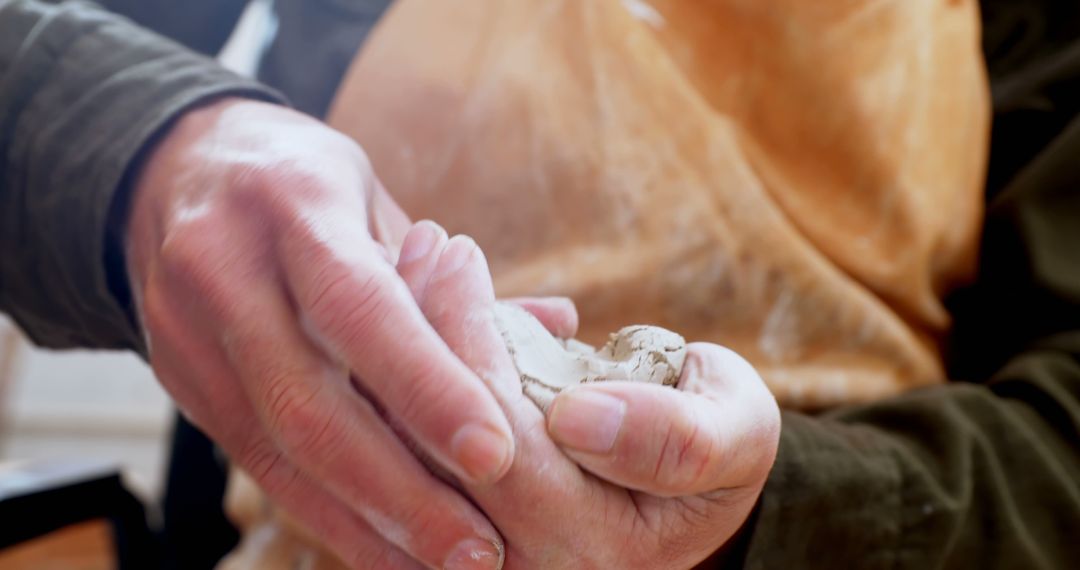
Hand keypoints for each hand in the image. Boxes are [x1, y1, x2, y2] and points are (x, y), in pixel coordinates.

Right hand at [125, 98, 574, 568]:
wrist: (178, 171)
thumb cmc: (308, 187)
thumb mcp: (377, 202)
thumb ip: (455, 280)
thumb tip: (557, 330)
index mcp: (293, 204)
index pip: (361, 306)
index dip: (425, 387)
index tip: (496, 455)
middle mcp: (224, 267)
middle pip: (309, 402)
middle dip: (400, 491)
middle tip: (479, 551)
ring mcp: (187, 331)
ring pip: (276, 451)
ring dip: (363, 522)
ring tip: (441, 565)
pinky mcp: (178, 380)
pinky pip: (256, 464)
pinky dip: (323, 514)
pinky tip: (380, 548)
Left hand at [395, 223, 780, 567]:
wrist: (682, 482)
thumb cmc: (714, 441)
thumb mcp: (736, 435)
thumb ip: (681, 440)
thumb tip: (577, 418)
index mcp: (594, 550)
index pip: (504, 442)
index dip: (472, 343)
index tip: (462, 255)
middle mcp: (520, 568)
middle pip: (436, 449)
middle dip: (422, 330)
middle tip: (426, 242)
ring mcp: (475, 554)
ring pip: (405, 449)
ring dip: (398, 345)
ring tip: (413, 258)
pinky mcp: (449, 525)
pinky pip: (405, 448)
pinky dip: (401, 372)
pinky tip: (412, 301)